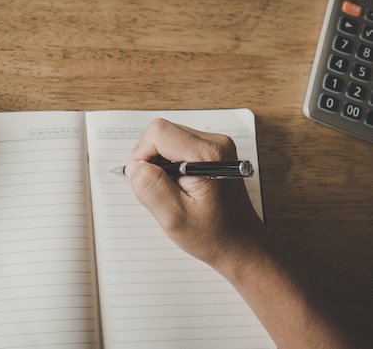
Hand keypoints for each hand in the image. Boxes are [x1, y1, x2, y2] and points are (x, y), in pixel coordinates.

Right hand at [124, 118, 265, 270]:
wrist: (241, 244)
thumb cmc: (214, 234)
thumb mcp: (174, 217)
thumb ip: (151, 187)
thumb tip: (134, 166)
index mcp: (207, 155)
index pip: (158, 133)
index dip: (142, 154)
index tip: (143, 179)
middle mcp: (215, 144)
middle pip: (163, 132)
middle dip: (150, 158)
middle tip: (158, 189)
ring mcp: (216, 146)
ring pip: (168, 138)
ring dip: (160, 162)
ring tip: (171, 190)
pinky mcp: (213, 152)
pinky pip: (178, 146)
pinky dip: (170, 164)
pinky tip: (178, 186)